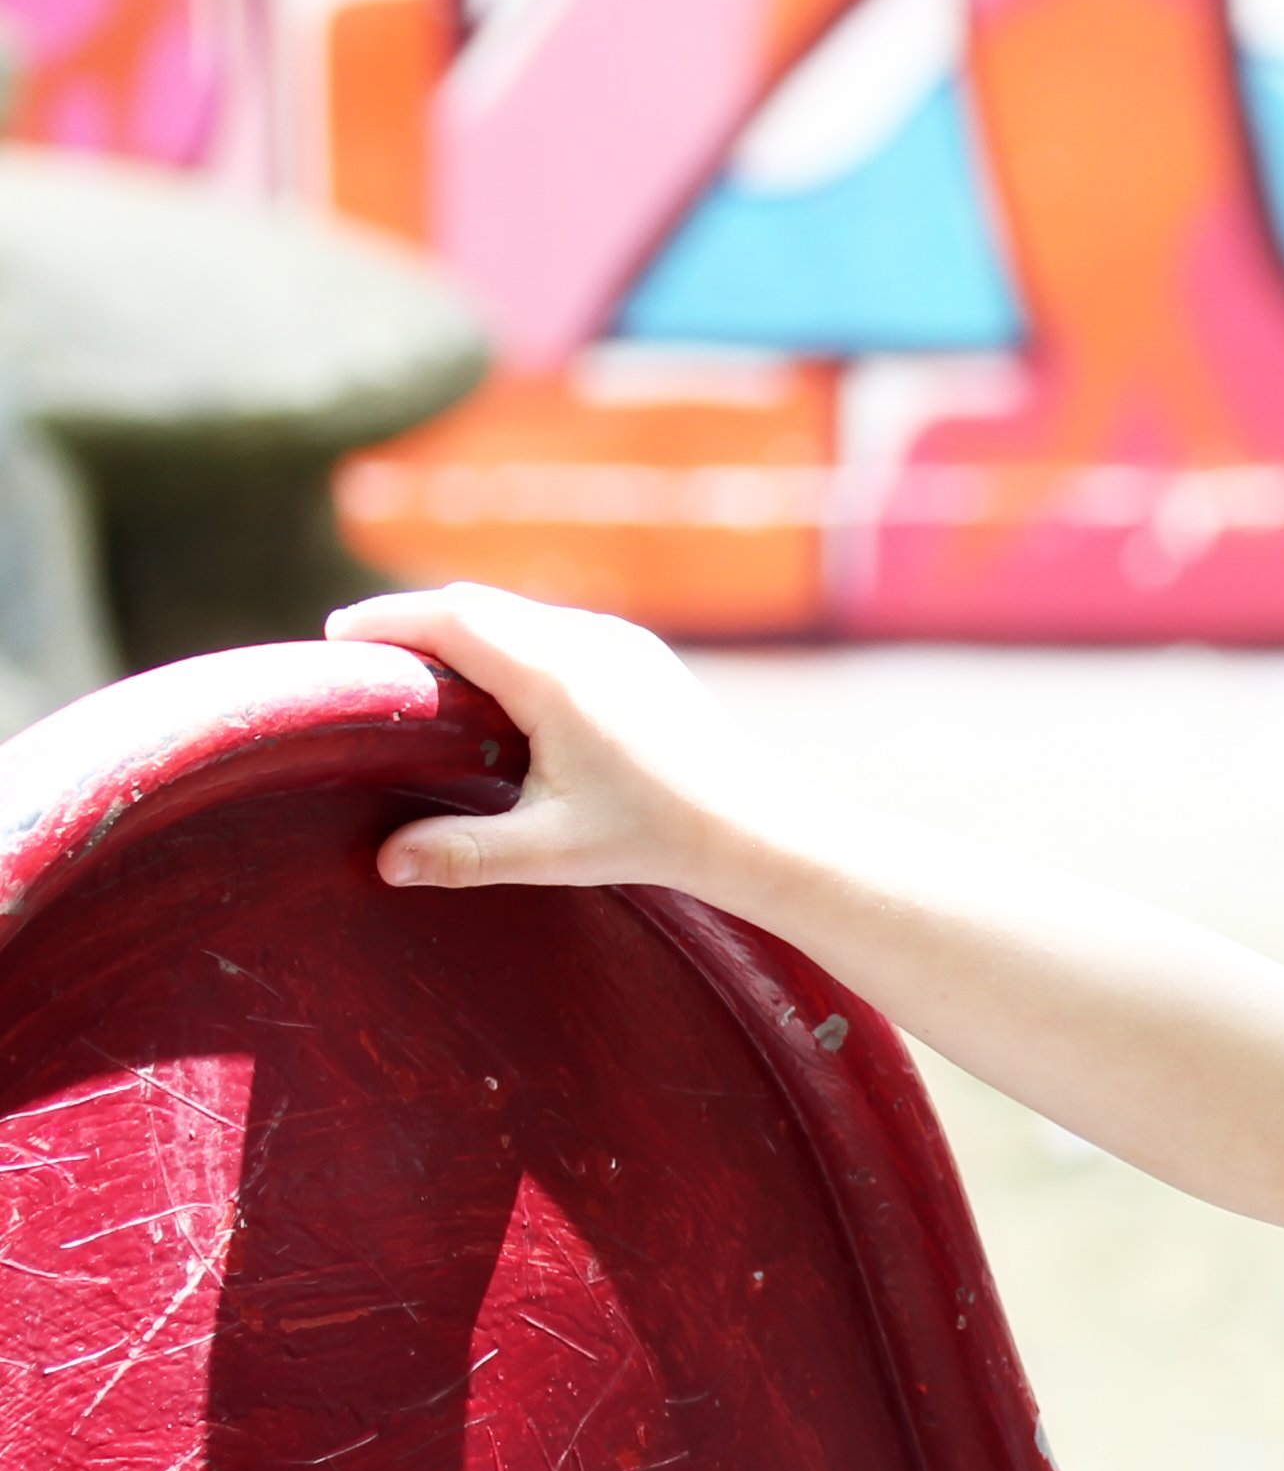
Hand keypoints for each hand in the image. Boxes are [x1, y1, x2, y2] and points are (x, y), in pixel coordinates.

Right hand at [325, 582, 791, 896]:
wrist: (758, 829)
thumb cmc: (657, 838)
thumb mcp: (553, 850)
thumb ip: (464, 854)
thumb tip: (383, 864)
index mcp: (556, 674)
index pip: (450, 618)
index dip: (386, 621)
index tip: (337, 639)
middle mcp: (588, 641)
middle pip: (476, 606)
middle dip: (413, 622)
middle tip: (362, 654)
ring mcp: (619, 642)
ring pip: (517, 613)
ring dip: (462, 627)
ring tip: (415, 665)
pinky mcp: (640, 655)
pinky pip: (555, 628)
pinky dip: (508, 639)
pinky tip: (491, 679)